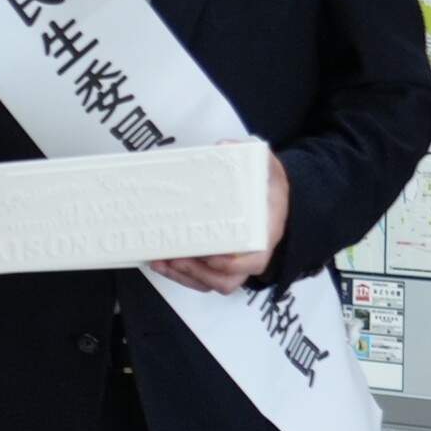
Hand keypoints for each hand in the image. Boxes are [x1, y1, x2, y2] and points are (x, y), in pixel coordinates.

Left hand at [153, 151, 289, 294]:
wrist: (270, 195)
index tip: (211, 255)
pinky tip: (160, 261)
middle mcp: (250, 255)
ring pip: (210, 283)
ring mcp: (233, 262)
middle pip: (227, 280)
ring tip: (161, 260)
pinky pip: (200, 278)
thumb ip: (249, 156)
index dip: (231, 264)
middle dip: (198, 272)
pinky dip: (180, 274)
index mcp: (264, 234)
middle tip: (175, 257)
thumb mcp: (265, 166)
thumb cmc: (267, 185)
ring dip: (184, 276)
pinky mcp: (216, 262)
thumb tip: (223, 147)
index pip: (254, 261)